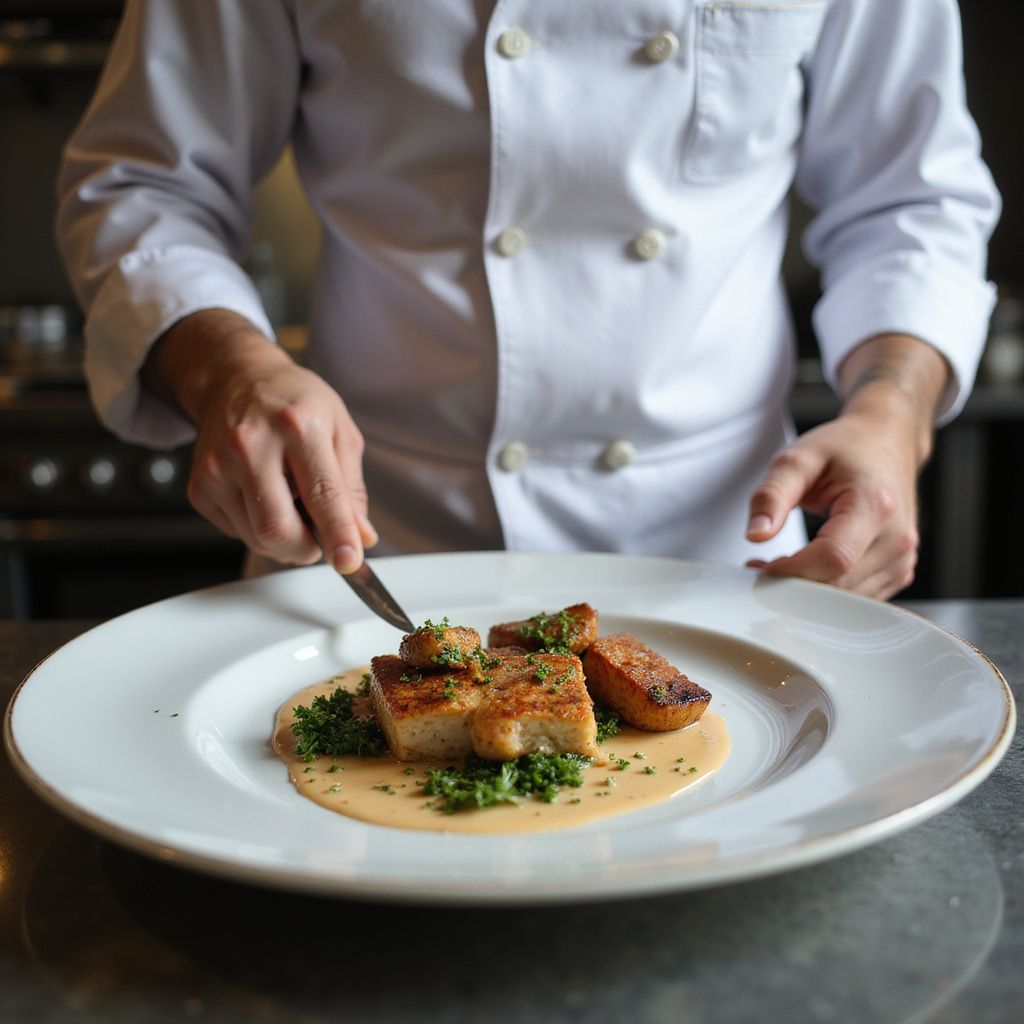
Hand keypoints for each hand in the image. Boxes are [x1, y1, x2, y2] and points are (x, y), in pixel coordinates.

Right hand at [144, 310, 376, 571]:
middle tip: (321, 537)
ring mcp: (217, 467)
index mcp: (297, 425)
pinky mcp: (199, 487)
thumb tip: (361, 537)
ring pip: (257, 538)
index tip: (350, 560)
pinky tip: (266, 496)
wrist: (237, 379)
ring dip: (285, 539)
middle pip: (277, 529)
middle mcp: (251, 445)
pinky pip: (237, 533)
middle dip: (307, 548)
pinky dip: (259, 529)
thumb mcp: (341, 432)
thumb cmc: (295, 402)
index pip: (322, 493)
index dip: (337, 534)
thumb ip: (352, 489)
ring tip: (291, 500)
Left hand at [745, 333, 948, 599]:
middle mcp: (897, 537)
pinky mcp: (898, 570)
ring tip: (777, 565)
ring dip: (807, 592)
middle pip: (839, 585)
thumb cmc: (846, 447)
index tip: (758, 563)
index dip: (791, 570)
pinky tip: (805, 572)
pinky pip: (858, 597)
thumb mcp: (798, 459)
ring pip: (848, 599)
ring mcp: (902, 558)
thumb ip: (771, 496)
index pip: (833, 558)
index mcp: (875, 505)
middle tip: (758, 566)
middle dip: (792, 583)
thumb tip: (755, 536)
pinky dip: (827, 592)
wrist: (887, 440)